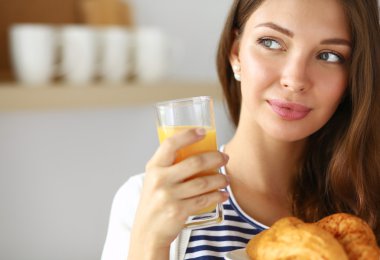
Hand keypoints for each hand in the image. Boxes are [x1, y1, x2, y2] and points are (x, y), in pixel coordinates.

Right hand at [128, 128, 228, 258]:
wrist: (147, 232)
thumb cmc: (155, 202)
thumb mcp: (155, 180)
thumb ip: (169, 166)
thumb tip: (197, 151)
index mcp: (154, 167)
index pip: (170, 144)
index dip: (188, 135)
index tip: (202, 131)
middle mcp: (160, 179)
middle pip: (195, 162)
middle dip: (215, 158)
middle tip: (224, 158)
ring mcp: (168, 195)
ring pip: (203, 182)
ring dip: (220, 179)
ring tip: (226, 179)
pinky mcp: (178, 210)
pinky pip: (204, 200)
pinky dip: (217, 196)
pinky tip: (222, 194)